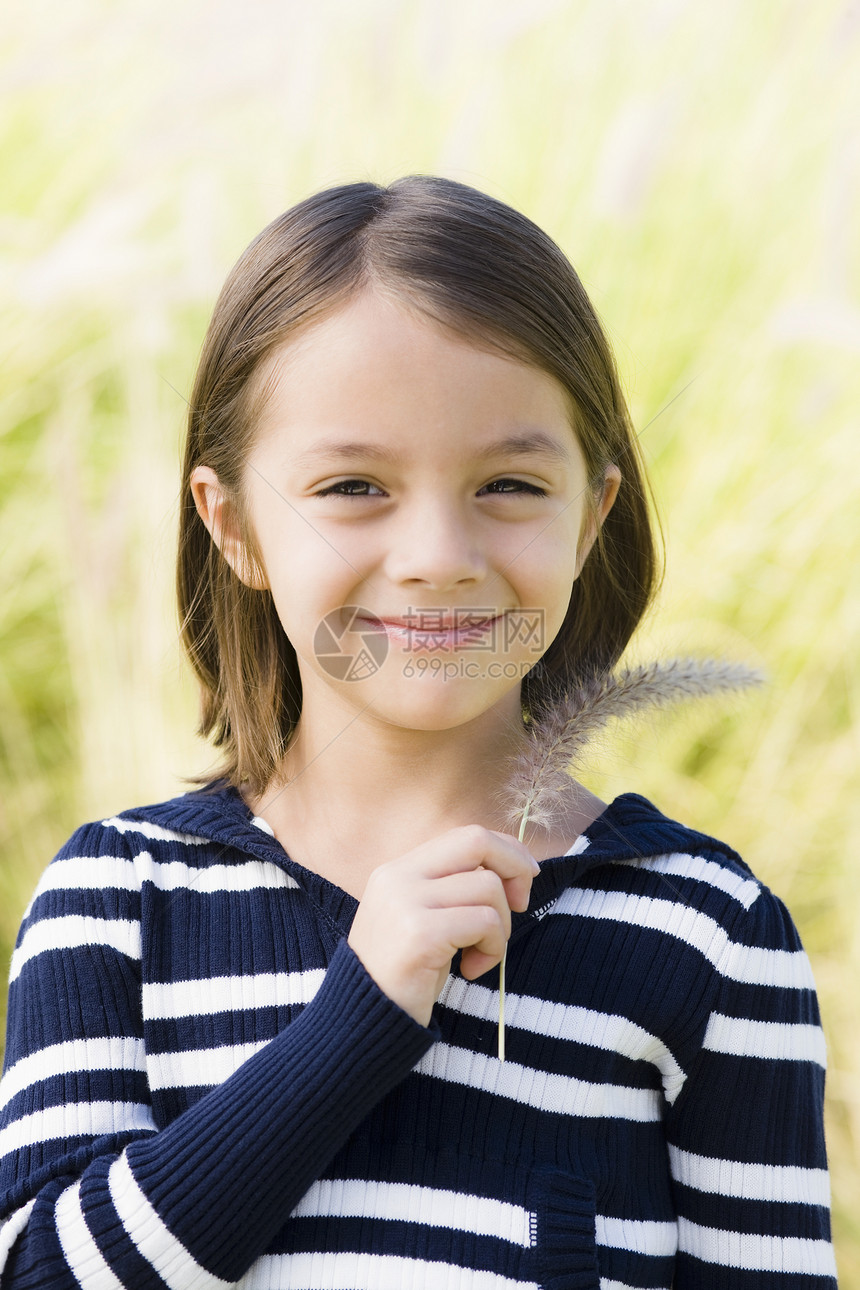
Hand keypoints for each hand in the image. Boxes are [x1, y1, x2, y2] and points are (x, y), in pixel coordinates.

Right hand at [347, 826, 539, 1026]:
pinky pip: (484, 922)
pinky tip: (472, 969)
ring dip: (500, 926)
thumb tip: (513, 869)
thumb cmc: (404, 974)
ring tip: (480, 954)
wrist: (365, 1020)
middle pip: (477, 841)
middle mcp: (398, 877)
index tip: (523, 879)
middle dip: (515, 868)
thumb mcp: (423, 919)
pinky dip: (493, 948)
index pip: (465, 835)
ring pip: (488, 887)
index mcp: (398, 870)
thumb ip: (452, 890)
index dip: (505, 851)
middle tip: (520, 905)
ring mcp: (406, 902)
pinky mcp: (420, 933)